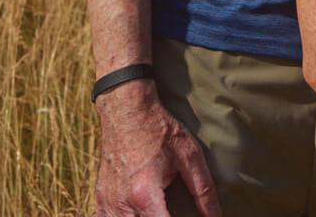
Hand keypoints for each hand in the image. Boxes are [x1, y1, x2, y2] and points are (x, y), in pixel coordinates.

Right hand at [94, 81, 219, 216]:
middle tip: (171, 211)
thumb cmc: (158, 129)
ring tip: (159, 210)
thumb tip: (215, 215)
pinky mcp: (100, 198)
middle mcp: (121, 203)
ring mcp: (107, 202)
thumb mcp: (188, 154)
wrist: (127, 109)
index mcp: (144, 194)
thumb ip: (203, 188)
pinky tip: (136, 214)